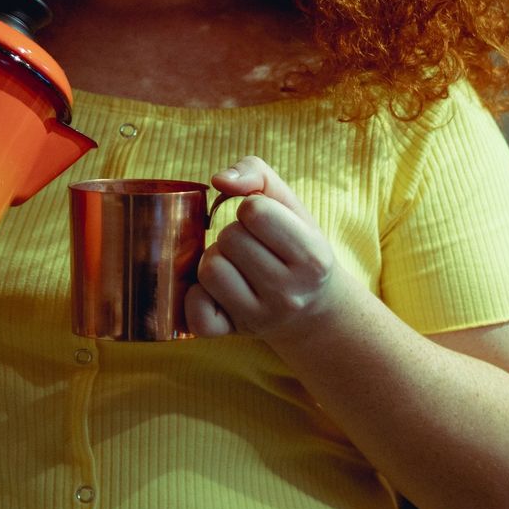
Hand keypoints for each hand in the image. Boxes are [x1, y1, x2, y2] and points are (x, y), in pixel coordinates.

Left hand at [185, 155, 342, 345]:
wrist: (311, 308)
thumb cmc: (294, 244)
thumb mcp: (289, 203)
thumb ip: (256, 173)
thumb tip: (219, 180)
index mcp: (312, 257)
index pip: (255, 211)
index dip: (251, 208)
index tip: (263, 223)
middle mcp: (290, 293)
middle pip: (229, 239)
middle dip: (234, 234)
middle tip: (251, 247)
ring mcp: (262, 318)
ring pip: (210, 269)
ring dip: (216, 259)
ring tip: (237, 266)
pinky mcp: (234, 334)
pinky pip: (197, 313)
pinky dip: (197, 297)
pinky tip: (217, 291)